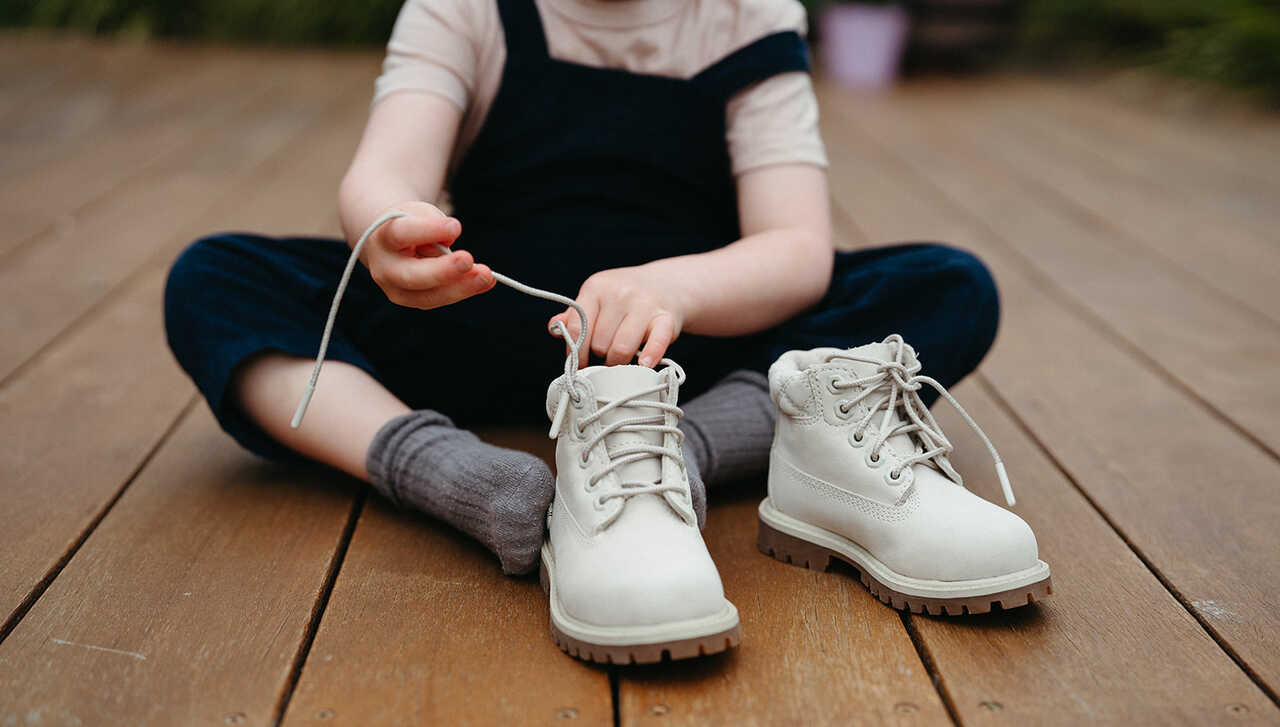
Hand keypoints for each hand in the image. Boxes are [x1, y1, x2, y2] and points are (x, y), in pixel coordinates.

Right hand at [362, 201, 494, 308]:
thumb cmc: (408, 224)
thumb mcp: (419, 213)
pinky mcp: (413, 301)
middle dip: (443, 271)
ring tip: (486, 276)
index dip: (429, 231)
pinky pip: (439, 299)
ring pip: (429, 296)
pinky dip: (463, 290)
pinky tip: (484, 282)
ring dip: (461, 287)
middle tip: (468, 260)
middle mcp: (385, 268)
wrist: (390, 244)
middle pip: (412, 275)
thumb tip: (451, 244)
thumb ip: (434, 224)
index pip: (402, 234)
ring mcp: (396, 290)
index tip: (456, 227)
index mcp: (384, 238)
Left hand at [548, 264, 689, 368]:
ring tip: (621, 360)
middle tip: (606, 356)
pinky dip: (648, 358)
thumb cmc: (626, 297)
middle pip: (599, 343)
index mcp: (596, 287)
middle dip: (600, 356)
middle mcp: (620, 293)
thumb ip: (575, 315)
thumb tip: (554, 328)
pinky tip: (644, 365)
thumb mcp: (597, 298)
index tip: (578, 366)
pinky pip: (655, 344)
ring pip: (621, 349)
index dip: (575, 352)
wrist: (667, 285)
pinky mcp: (666, 318)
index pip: (576, 327)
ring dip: (619, 362)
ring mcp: (644, 305)